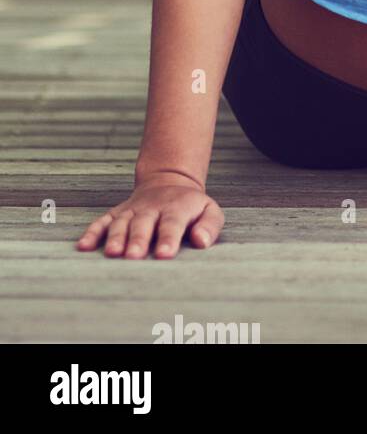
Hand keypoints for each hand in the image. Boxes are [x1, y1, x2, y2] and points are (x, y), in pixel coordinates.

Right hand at [75, 170, 224, 259]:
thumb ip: (209, 225)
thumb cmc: (191, 207)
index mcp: (176, 208)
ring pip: (122, 223)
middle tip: (134, 257)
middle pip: (144, 224)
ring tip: (112, 253)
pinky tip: (83, 246)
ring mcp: (132, 210)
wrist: (169, 182)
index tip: (165, 254)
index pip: (172, 223)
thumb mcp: (209, 210)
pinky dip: (92, 233)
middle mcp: (152, 208)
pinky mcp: (116, 213)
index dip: (169, 238)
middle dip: (138, 240)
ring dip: (116, 237)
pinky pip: (102, 222)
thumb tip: (201, 241)